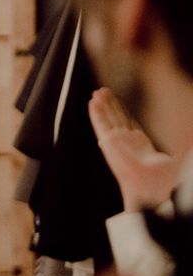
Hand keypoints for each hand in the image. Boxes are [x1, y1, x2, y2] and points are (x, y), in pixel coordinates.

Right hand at [89, 87, 181, 211]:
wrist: (149, 184)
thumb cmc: (162, 175)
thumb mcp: (170, 154)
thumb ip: (175, 142)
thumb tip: (188, 130)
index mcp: (140, 144)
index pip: (129, 122)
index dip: (124, 110)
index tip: (120, 98)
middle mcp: (126, 141)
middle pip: (116, 117)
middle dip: (111, 103)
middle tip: (105, 90)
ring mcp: (116, 140)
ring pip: (107, 118)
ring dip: (102, 105)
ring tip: (98, 92)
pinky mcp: (107, 141)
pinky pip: (100, 124)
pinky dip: (95, 113)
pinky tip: (92, 102)